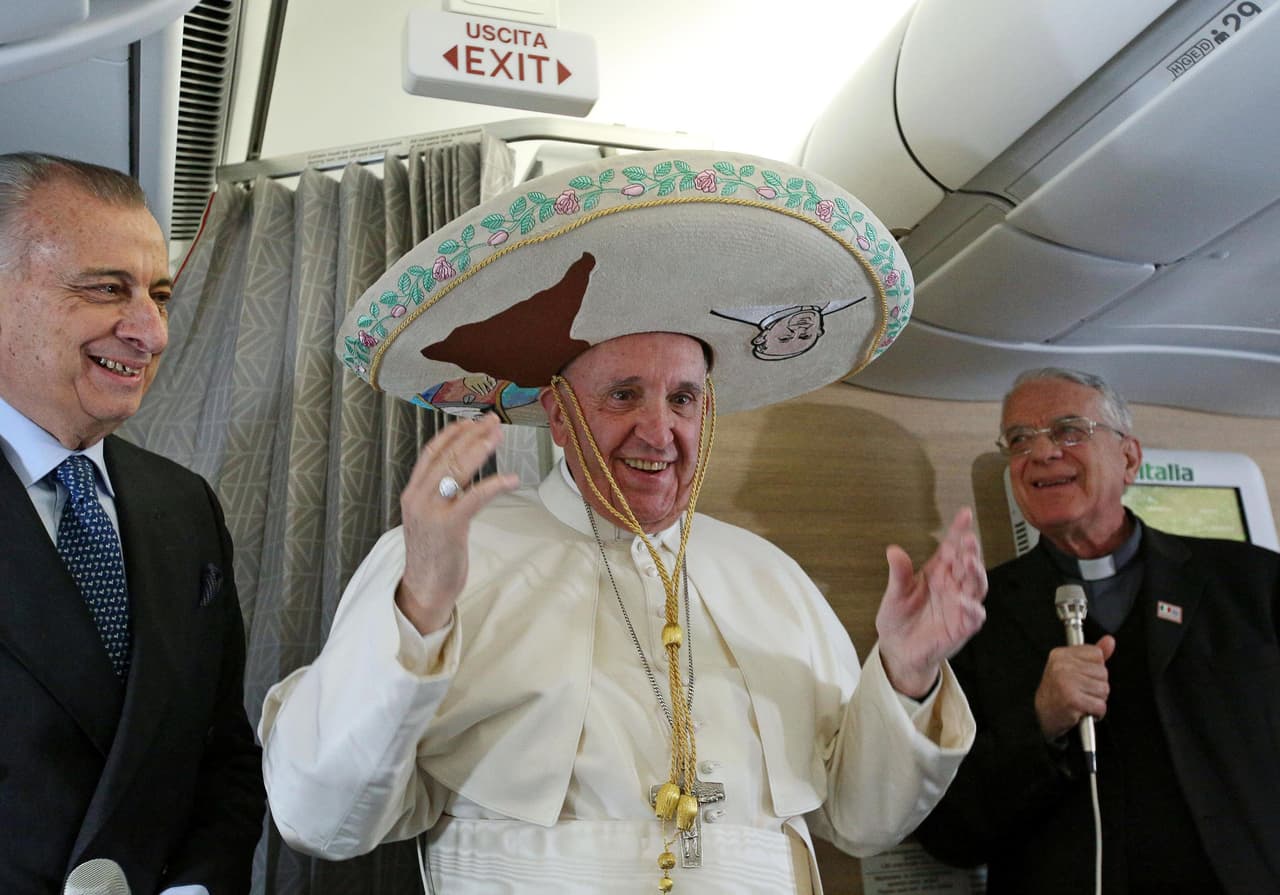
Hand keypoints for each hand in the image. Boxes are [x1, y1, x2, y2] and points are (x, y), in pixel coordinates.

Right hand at [396, 414, 519, 633]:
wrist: (423, 588)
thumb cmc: (432, 554)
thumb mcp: (429, 518)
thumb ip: (440, 495)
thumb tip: (462, 473)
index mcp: (412, 493)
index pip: (431, 453)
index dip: (452, 434)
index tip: (471, 421)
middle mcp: (418, 497)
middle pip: (446, 455)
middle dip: (470, 434)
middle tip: (492, 421)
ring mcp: (431, 511)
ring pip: (456, 470)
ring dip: (480, 449)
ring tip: (498, 435)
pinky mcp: (448, 527)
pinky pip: (473, 498)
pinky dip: (493, 484)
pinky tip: (511, 478)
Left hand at [876, 508, 987, 697]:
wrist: (898, 650)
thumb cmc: (899, 618)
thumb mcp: (894, 594)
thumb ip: (898, 574)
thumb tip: (893, 550)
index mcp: (938, 572)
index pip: (952, 547)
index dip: (959, 531)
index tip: (965, 514)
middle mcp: (952, 586)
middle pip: (967, 564)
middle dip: (970, 550)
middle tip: (968, 539)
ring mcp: (960, 606)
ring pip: (976, 587)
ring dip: (976, 574)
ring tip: (969, 562)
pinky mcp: (961, 627)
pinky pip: (973, 618)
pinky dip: (971, 610)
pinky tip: (966, 603)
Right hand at [1035, 635, 1115, 740]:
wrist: (1043, 716)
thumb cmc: (1058, 692)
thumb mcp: (1072, 668)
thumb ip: (1092, 655)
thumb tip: (1110, 640)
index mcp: (1061, 655)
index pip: (1096, 654)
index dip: (1094, 669)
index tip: (1082, 677)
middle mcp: (1062, 666)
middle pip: (1103, 672)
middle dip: (1097, 686)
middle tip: (1081, 692)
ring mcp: (1067, 683)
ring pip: (1104, 690)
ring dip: (1096, 700)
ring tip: (1082, 701)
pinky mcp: (1073, 701)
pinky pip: (1100, 706)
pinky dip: (1096, 712)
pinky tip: (1083, 711)